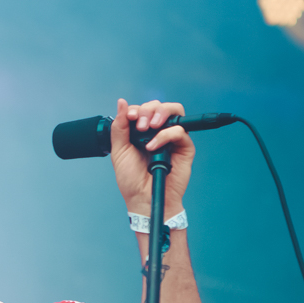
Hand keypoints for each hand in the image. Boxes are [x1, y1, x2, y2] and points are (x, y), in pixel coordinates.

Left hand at [110, 98, 194, 220]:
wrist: (142, 199)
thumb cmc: (132, 180)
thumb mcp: (119, 151)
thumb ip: (119, 127)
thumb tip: (122, 103)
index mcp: (142, 132)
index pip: (143, 109)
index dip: (136, 109)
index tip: (129, 117)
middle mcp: (158, 132)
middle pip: (159, 106)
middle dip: (147, 110)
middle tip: (139, 125)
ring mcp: (172, 138)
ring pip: (174, 111)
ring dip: (160, 113)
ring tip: (148, 127)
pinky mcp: (184, 147)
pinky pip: (180, 131)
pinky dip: (165, 135)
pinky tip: (153, 146)